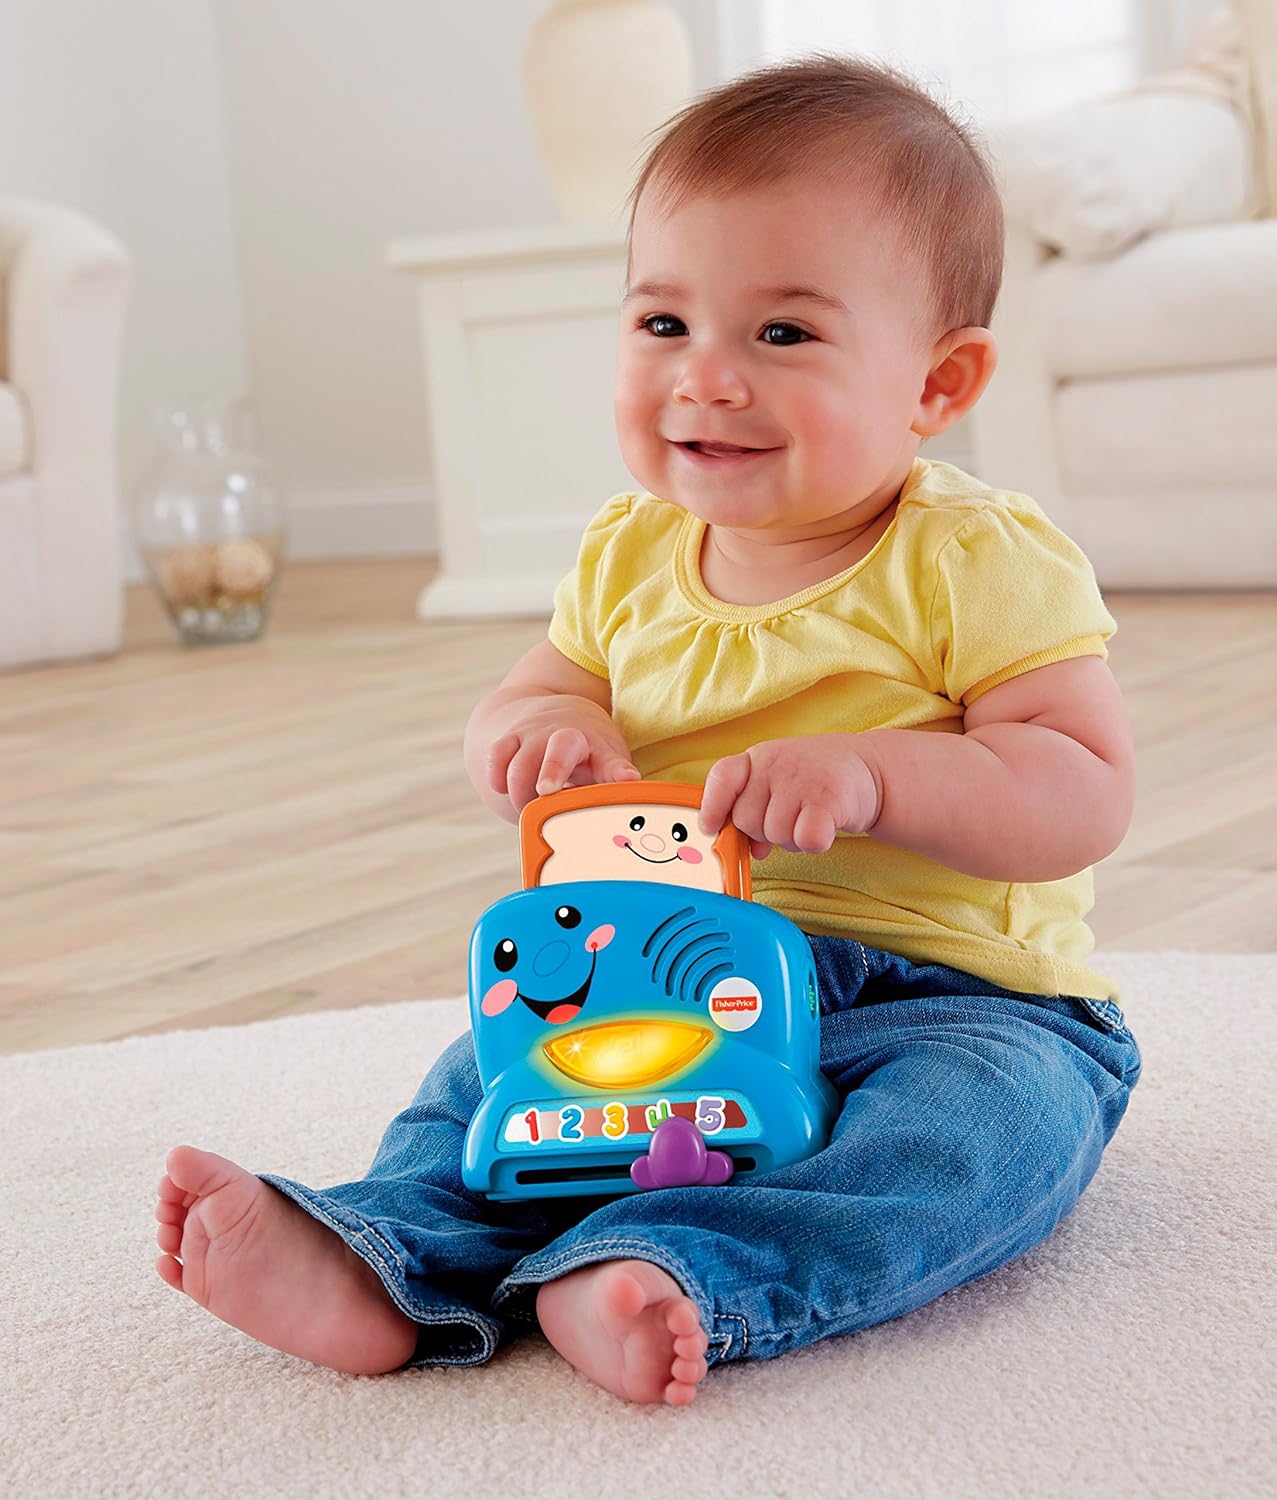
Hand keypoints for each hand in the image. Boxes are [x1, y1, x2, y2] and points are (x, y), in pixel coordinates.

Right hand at [487, 698, 639, 812]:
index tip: (627, 779)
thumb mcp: (607, 759)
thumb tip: (631, 796)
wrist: (552, 712)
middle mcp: (563, 735)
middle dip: (553, 771)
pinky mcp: (506, 740)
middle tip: (547, 792)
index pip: (610, 759)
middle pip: (560, 749)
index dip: (618, 771)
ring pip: (520, 765)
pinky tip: (507, 790)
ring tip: (533, 809)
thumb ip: (615, 781)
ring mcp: (532, 735)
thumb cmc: (587, 749)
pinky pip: (496, 758)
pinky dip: (498, 780)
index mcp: (596, 744)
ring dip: (523, 795)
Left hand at [699, 735, 881, 859]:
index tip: (710, 828)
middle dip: (763, 831)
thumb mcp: (777, 784)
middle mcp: (776, 764)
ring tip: (809, 820)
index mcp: (757, 759)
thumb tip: (749, 850)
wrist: (867, 767)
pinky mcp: (830, 798)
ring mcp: (803, 779)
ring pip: (775, 834)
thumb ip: (755, 810)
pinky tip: (824, 829)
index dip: (712, 807)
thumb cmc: (813, 780)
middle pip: (746, 820)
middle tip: (790, 820)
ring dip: (791, 840)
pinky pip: (806, 838)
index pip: (722, 778)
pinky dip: (812, 843)